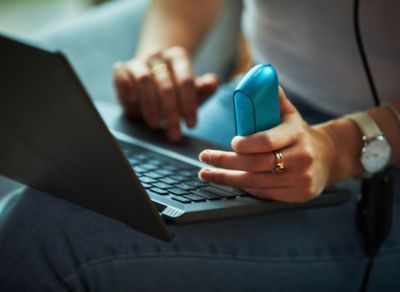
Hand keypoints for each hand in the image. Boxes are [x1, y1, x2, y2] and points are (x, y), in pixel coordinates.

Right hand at [113, 47, 218, 141]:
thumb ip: (203, 89)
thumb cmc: (175, 91)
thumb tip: (213, 83)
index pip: (186, 80)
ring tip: (156, 125)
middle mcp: (158, 55)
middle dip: (171, 112)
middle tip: (174, 134)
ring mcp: (139, 61)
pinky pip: (122, 74)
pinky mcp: (122, 69)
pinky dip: (127, 86)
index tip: (191, 125)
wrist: (149, 86)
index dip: (189, 104)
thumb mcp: (192, 93)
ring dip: (151, 105)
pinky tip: (132, 101)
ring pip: (145, 80)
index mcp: (178, 57)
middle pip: (167, 84)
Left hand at [198, 87, 336, 202]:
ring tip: (206, 173)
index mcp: (297, 133)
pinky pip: (263, 194)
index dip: (246, 144)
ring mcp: (300, 179)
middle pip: (255, 164)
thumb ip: (273, 98)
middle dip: (225, 162)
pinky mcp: (297, 195)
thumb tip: (257, 77)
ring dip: (227, 178)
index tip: (232, 142)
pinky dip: (244, 187)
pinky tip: (230, 181)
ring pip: (255, 182)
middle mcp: (301, 157)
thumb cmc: (300, 134)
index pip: (267, 141)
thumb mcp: (291, 114)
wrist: (329, 158)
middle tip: (205, 157)